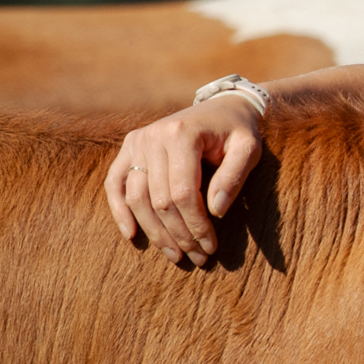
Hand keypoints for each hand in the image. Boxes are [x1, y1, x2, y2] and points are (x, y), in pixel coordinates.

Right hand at [104, 95, 265, 265]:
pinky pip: (115, 184)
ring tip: (175, 254)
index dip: (196, 225)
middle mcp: (153, 136)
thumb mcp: (249, 149)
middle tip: (198, 257)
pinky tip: (132, 235)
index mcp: (182, 134)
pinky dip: (120, 211)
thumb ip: (234, 178)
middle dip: (179, 234)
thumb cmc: (238, 132)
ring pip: (136, 197)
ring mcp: (137, 141)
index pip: (183, 193)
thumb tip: (215, 212)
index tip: (211, 247)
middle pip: (159, 200)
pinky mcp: (129, 147)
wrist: (223, 107)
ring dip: (154, 232)